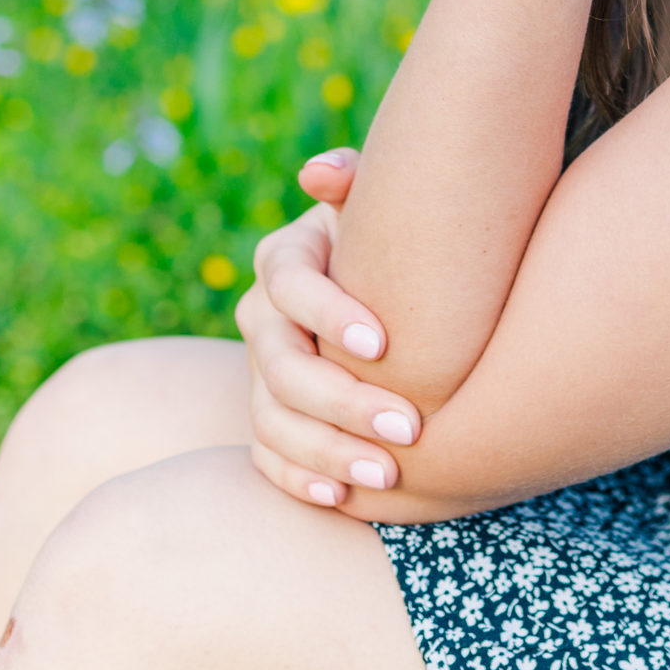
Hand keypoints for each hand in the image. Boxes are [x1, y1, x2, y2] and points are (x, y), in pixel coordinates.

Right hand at [235, 150, 423, 508]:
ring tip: (389, 473)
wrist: (393, 288)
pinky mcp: (269, 416)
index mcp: (284, 260)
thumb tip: (320, 174)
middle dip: (344, 401)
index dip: (330, 315)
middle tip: (410, 427)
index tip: (384, 345)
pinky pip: (267, 454)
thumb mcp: (381, 204)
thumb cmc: (395, 238)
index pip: (290, 286)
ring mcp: (260, 373)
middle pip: (282, 366)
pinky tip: (340, 496)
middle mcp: (262, 317)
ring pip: (272, 419)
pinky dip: (297, 477)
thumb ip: (358, 182)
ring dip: (327, 451)